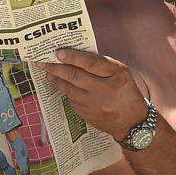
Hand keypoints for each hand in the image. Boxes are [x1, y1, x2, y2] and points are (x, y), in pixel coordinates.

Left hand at [35, 48, 149, 139]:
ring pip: (69, 89)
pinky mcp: (87, 115)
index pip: (91, 63)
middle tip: (43, 62)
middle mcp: (106, 89)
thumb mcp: (121, 74)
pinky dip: (66, 92)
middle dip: (56, 68)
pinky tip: (61, 86)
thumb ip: (102, 65)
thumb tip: (75, 55)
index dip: (73, 57)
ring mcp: (95, 104)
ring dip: (56, 79)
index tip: (58, 52)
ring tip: (48, 73)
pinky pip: (71, 100)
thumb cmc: (125, 92)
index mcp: (117, 75)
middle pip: (75, 76)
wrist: (132, 122)